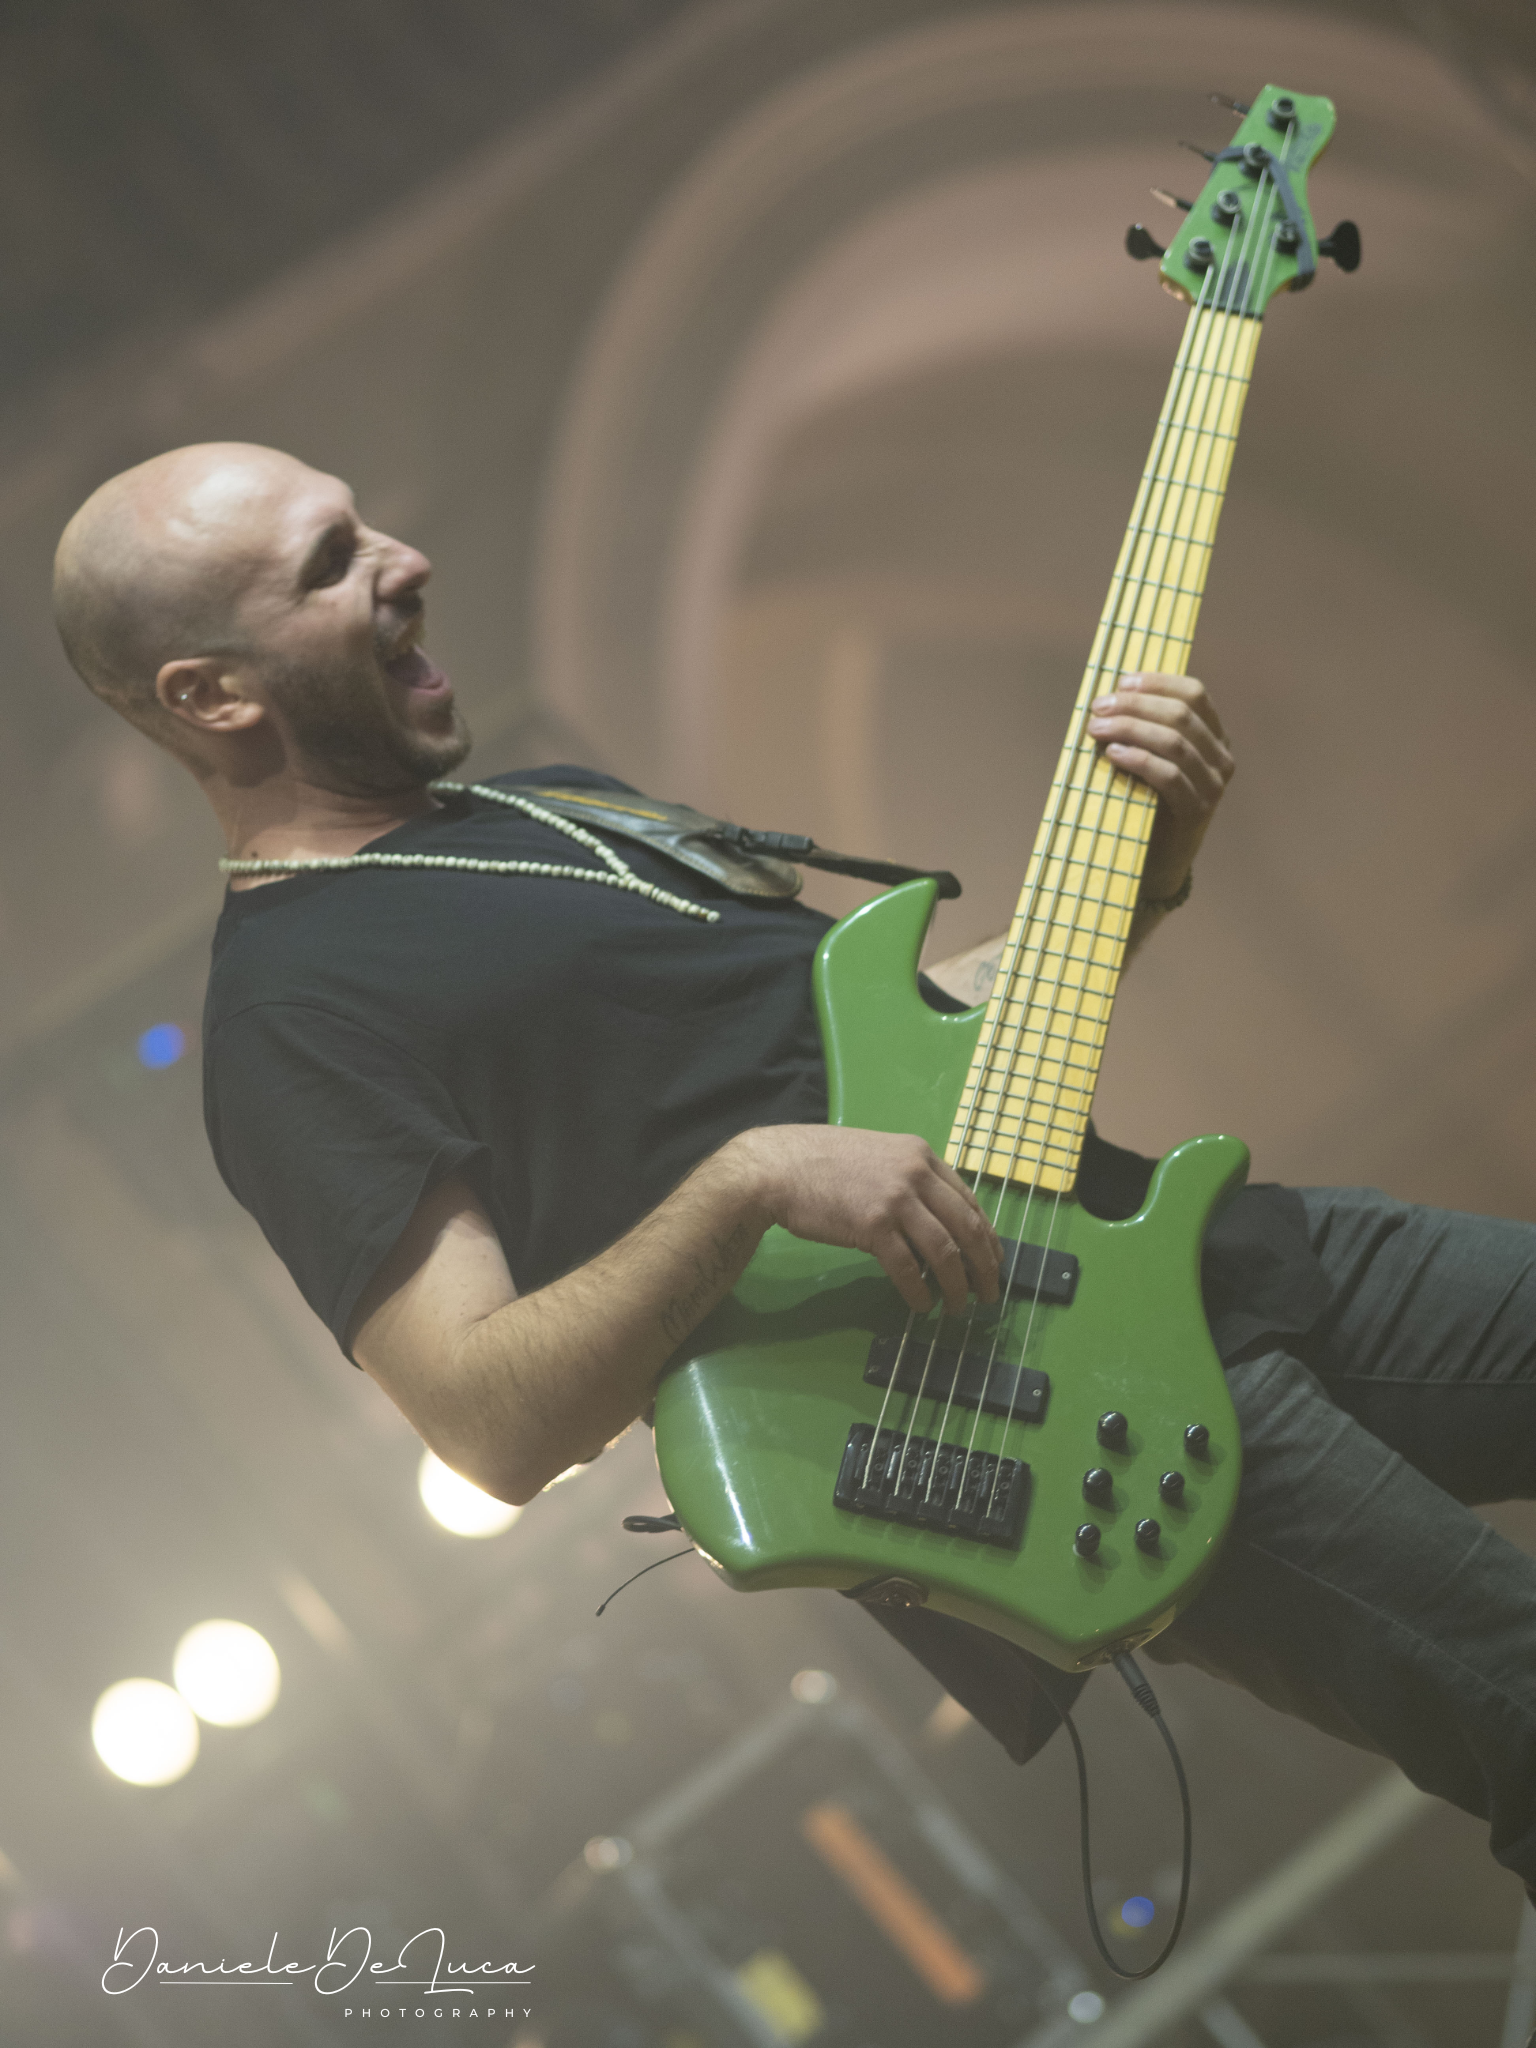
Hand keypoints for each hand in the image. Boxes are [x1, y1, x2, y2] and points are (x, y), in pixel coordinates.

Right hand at [728, 1124, 1000, 1315]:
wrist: (778, 1167)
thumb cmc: (823, 1163)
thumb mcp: (878, 1158)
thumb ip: (908, 1181)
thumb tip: (934, 1222)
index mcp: (921, 1155)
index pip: (970, 1201)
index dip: (987, 1237)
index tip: (993, 1261)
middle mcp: (916, 1173)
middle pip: (968, 1227)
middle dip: (985, 1267)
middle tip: (990, 1294)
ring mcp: (896, 1199)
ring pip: (945, 1251)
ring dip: (957, 1286)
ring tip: (958, 1308)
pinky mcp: (873, 1225)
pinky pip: (908, 1267)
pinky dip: (919, 1291)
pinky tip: (921, 1306)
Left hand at [1086, 672, 1233, 900]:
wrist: (1155, 862)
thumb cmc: (1144, 802)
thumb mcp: (1147, 759)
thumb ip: (1141, 729)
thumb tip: (1107, 696)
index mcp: (1213, 736)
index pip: (1194, 694)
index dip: (1156, 683)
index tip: (1120, 681)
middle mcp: (1221, 757)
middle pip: (1181, 714)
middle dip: (1135, 705)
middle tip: (1099, 707)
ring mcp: (1213, 785)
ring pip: (1174, 742)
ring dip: (1130, 729)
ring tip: (1096, 729)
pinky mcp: (1197, 810)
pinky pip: (1169, 776)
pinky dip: (1139, 760)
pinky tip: (1113, 754)